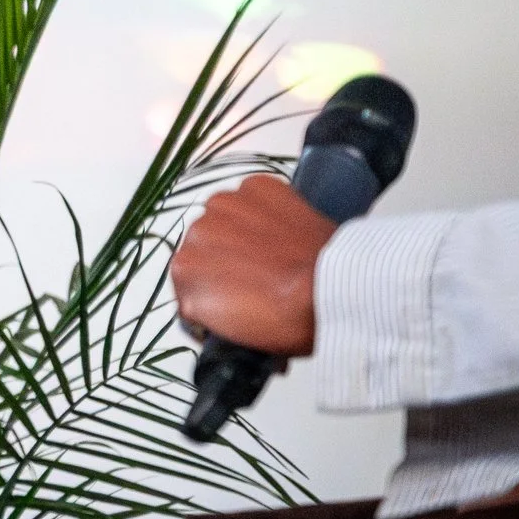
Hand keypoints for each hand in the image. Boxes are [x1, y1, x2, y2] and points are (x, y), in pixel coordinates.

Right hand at [169, 176, 337, 358]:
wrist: (335, 288)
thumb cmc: (289, 320)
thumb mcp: (235, 333)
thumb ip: (210, 309)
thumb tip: (219, 304)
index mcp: (184, 270)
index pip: (189, 278)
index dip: (212, 289)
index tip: (235, 298)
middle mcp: (195, 231)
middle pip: (204, 244)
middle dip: (224, 257)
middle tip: (258, 276)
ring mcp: (225, 204)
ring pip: (225, 216)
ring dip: (240, 229)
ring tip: (274, 250)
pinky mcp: (256, 186)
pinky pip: (252, 197)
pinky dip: (265, 210)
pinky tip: (285, 230)